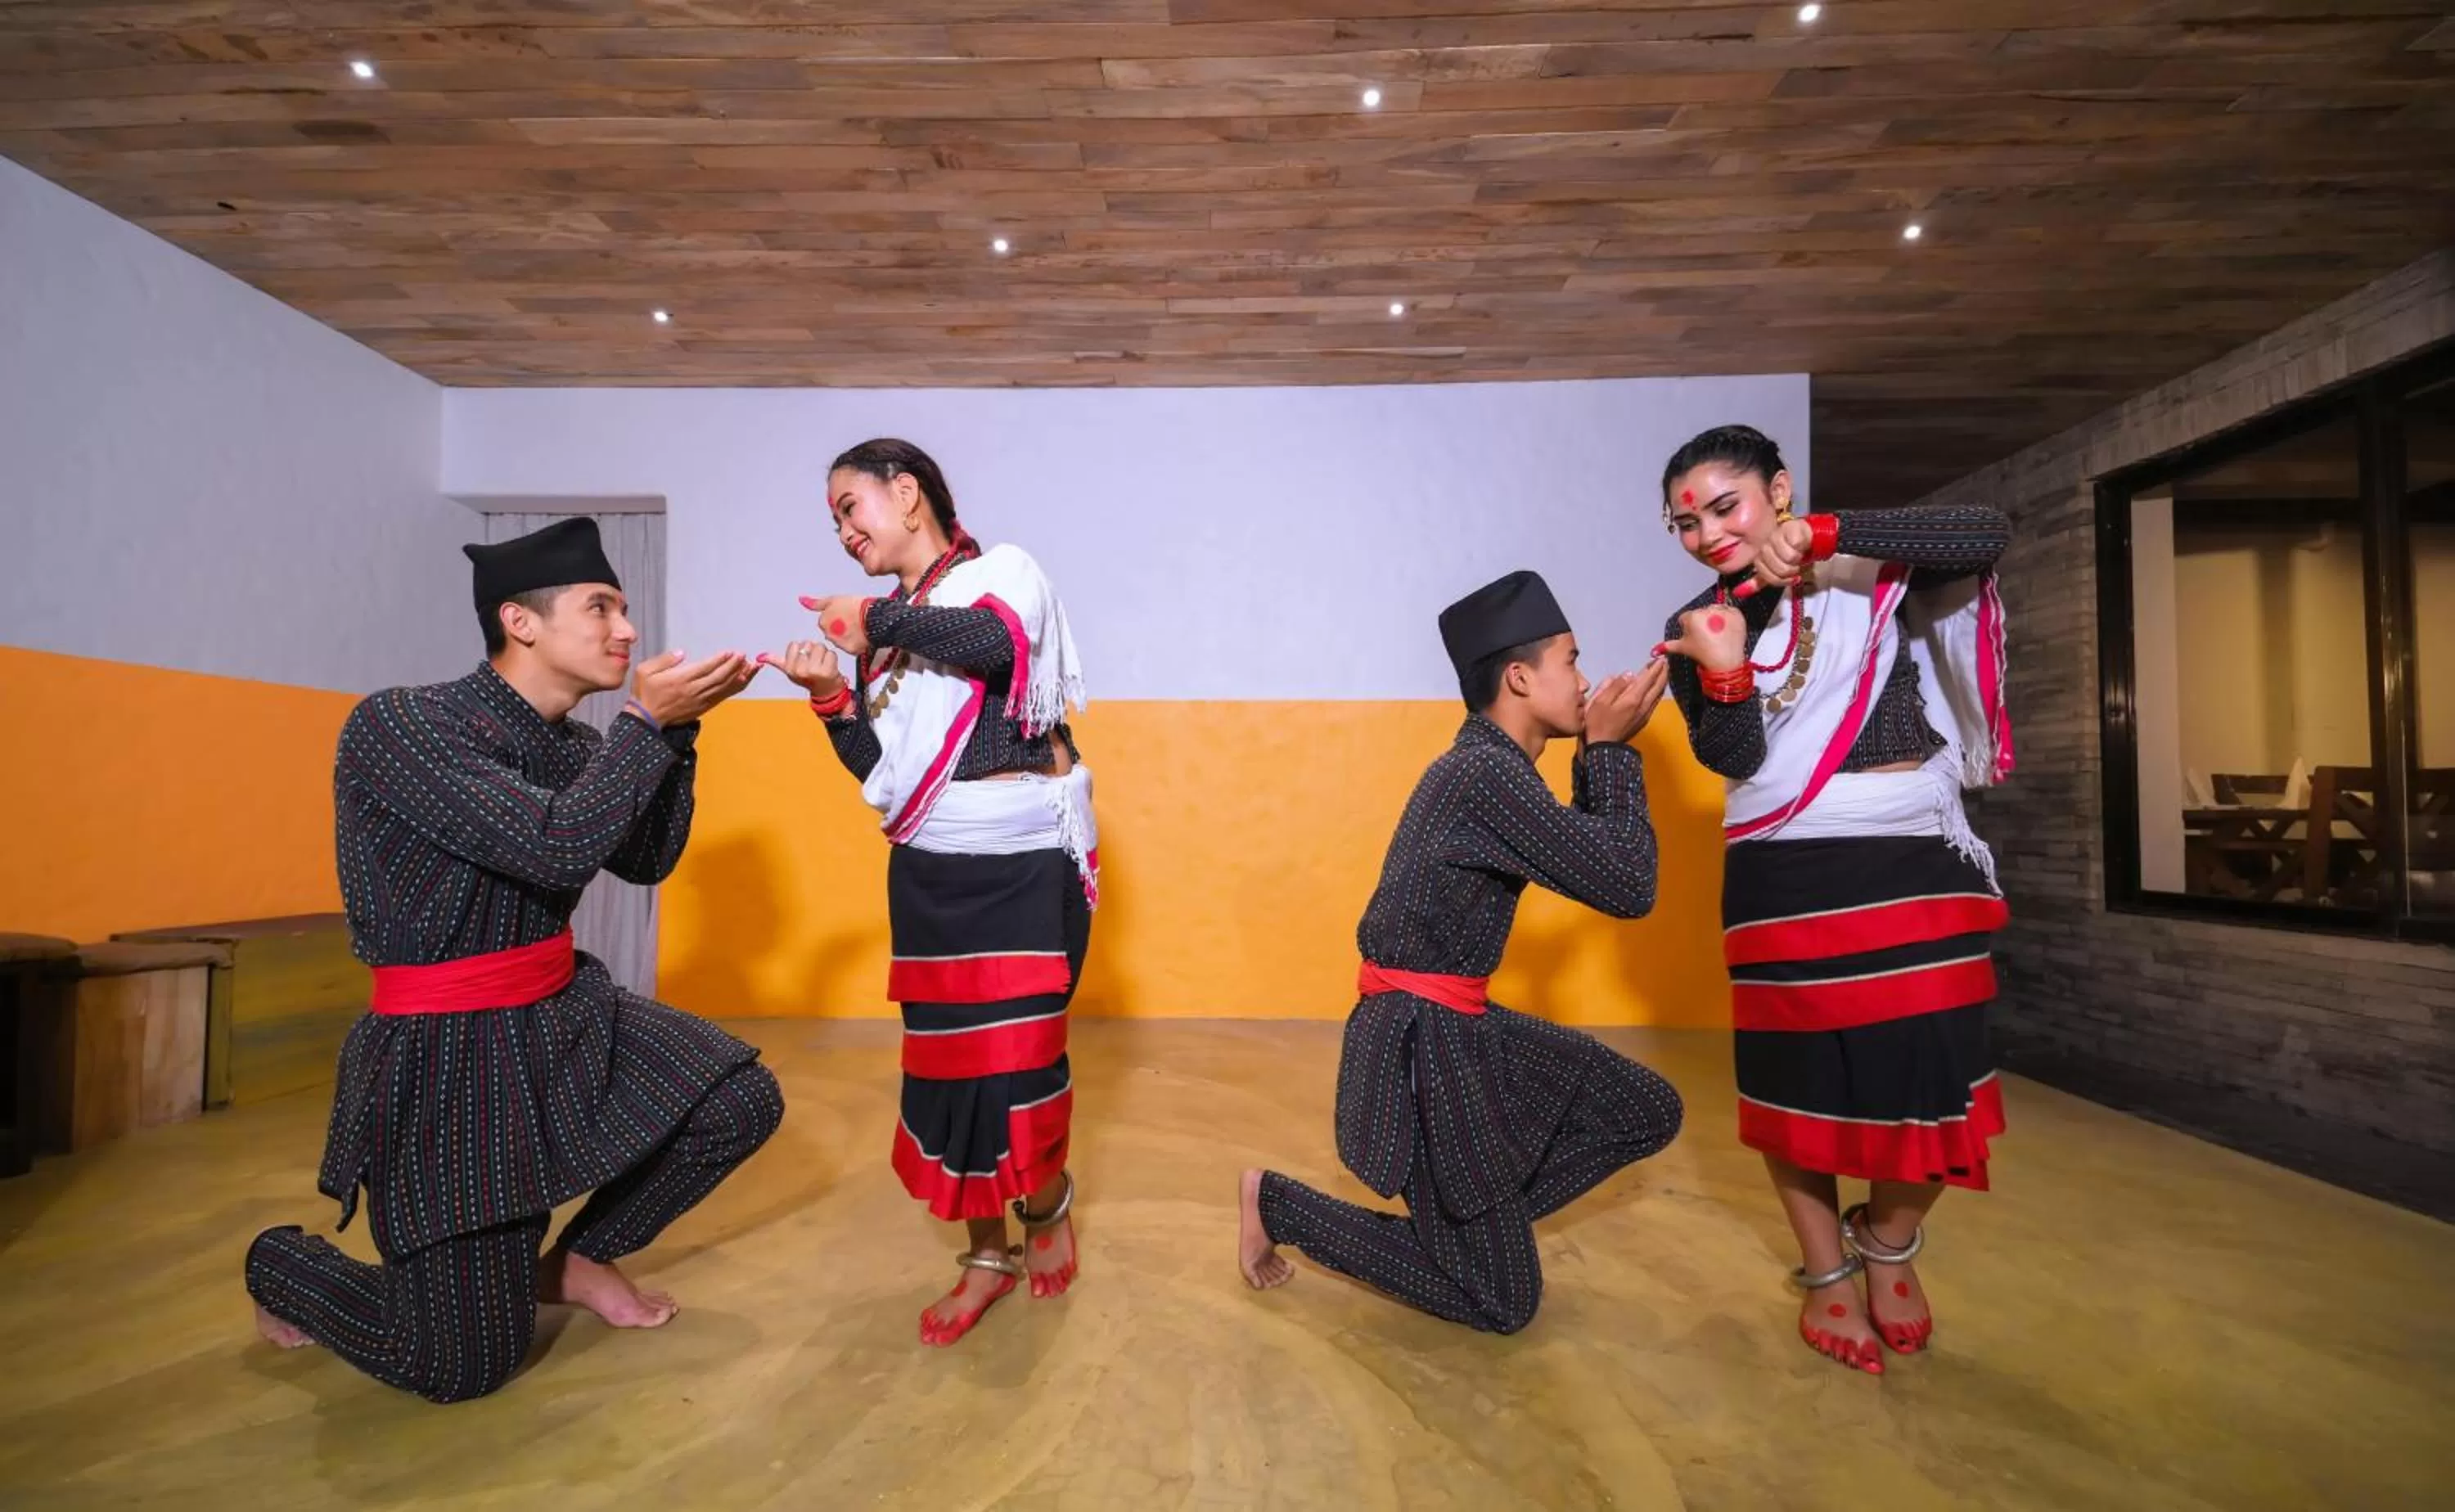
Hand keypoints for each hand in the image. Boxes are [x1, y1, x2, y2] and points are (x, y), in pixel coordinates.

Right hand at [631, 650, 755, 726]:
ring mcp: (700, 700)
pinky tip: (744, 680)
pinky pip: (722, 696)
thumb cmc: (644, 693)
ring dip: (739, 676)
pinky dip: (735, 688)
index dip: (720, 660)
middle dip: (734, 665)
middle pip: (719, 677)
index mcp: (680, 680)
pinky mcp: (703, 707)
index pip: (705, 668)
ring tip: (751, 666)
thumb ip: (664, 660)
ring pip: (724, 687)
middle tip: (744, 655)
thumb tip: (682, 653)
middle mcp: (693, 691)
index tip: (731, 652)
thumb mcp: (645, 671)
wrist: (646, 719)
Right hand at [758, 640, 846, 699]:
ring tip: (822, 664)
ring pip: (820, 647)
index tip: (803, 661)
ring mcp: (814, 671)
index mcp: (790, 669)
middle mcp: (800, 671)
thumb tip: (760, 656)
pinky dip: (832, 658)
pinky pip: (831, 653)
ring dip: (823, 653)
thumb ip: (776, 661)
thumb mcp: (790, 670)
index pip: (794, 644)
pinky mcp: (828, 671)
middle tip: (814, 663)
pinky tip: (830, 667)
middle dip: (812, 651)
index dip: (800, 650)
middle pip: (807, 644)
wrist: (826, 692)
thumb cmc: (808, 679)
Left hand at [799, 594, 870, 656]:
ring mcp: (840, 644)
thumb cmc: (857, 606)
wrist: (874, 616)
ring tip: (858, 628)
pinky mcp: (851, 650)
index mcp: (823, 622)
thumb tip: (802, 600)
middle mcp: (829, 635)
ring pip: (840, 642)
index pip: (824, 623)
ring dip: (846, 637)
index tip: (843, 616)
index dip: (834, 619)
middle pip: (831, 634)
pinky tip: (862, 636)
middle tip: (850, 622)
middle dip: (838, 630)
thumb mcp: (834, 599)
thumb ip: (816, 603)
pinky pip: (851, 648)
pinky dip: (855, 644)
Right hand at [1583, 661, 1670, 745]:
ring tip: (1663, 672)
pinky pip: (1655, 702)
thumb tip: (1629, 674)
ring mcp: (1645, 714)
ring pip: (1658, 694)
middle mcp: (1643, 705)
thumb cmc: (1597, 722)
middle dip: (1663, 672)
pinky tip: (1656, 689)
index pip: (1648, 679)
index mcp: (1632, 698)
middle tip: (1665, 662)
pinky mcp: (1644, 720)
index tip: (1660, 658)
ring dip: (1662, 682)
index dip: (1655, 667)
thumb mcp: (1599, 700)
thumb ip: (1615, 685)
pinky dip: (1658, 692)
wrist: (1603, 747)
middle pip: (1657, 686)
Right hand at [1656, 605, 1749, 672]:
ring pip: (1716, 610)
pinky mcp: (1736, 613)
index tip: (1696, 637)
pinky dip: (1730, 619)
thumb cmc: (1703, 654)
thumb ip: (1668, 646)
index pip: (1687, 618)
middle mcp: (1707, 611)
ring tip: (1718, 633)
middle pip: (1702, 612)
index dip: (1690, 628)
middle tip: (1708, 637)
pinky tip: (1727, 630)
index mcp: (1692, 617)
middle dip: (1704, 621)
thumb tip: (1654, 650)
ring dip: (1717, 618)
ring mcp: (1723, 611)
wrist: (1726, 662)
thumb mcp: (1683, 648)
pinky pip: (1731, 611)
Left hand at [1739, 516, 1816, 598]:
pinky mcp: (1789, 529)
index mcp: (1759, 557)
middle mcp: (1765, 546)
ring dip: (1798, 560)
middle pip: (1780, 569)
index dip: (1779, 579)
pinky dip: (1801, 548)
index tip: (1788, 578)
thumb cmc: (1791, 555)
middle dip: (1791, 570)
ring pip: (1789, 558)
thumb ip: (1758, 582)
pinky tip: (1801, 546)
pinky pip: (1796, 545)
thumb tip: (1739, 592)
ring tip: (1798, 555)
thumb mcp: (1774, 571)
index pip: (1766, 576)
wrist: (1806, 538)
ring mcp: (1775, 535)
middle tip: (1794, 565)